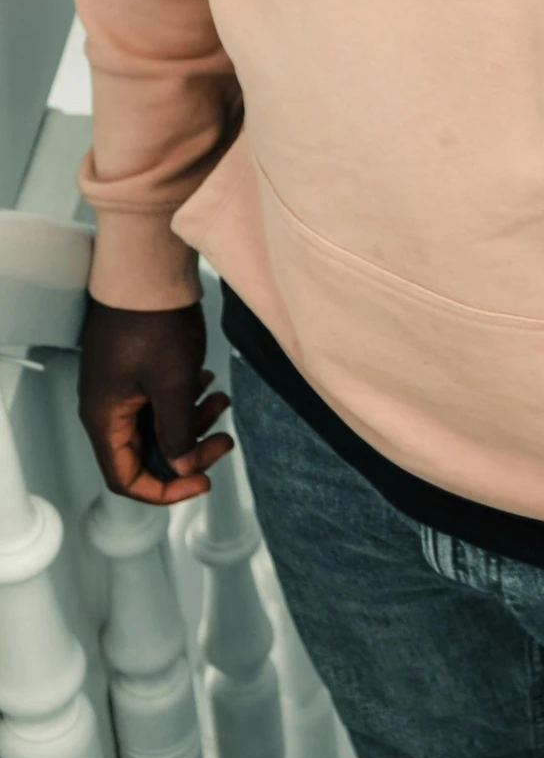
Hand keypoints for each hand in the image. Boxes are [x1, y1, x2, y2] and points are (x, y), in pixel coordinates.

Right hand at [78, 297, 233, 503]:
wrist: (147, 267)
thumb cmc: (154, 320)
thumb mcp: (173, 384)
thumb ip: (177, 432)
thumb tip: (181, 467)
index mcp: (106, 419)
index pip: (126, 478)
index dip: (164, 490)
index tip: (202, 482)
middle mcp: (106, 407)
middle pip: (145, 452)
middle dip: (188, 451)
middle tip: (223, 441)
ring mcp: (118, 385)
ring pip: (156, 423)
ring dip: (190, 422)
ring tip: (222, 403)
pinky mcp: (132, 367)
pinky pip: (156, 398)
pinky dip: (183, 399)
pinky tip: (206, 383)